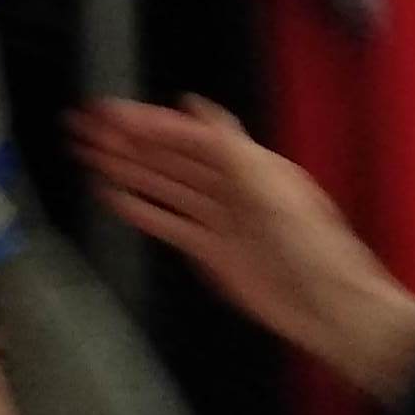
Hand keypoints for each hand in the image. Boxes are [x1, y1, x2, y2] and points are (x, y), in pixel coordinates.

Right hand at [74, 93, 414, 405]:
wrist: (331, 309)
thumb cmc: (309, 244)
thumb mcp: (273, 186)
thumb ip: (230, 146)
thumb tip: (196, 105)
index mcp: (247, 164)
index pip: (186, 136)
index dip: (147, 122)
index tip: (107, 112)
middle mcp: (229, 186)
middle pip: (168, 158)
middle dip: (127, 141)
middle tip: (82, 127)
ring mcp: (218, 220)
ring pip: (162, 187)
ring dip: (126, 169)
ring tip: (86, 154)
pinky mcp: (211, 253)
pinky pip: (169, 225)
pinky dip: (141, 210)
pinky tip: (112, 196)